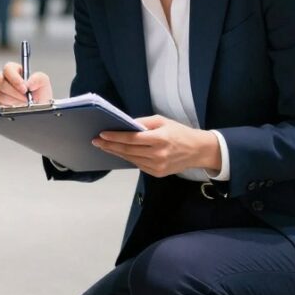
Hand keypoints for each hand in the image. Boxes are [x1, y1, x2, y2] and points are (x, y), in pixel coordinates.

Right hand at [0, 62, 52, 106]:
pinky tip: (19, 107)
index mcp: (15, 71)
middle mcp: (6, 80)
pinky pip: (0, 105)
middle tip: (26, 97)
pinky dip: (11, 107)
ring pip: (0, 94)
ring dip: (14, 100)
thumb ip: (38, 78)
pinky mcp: (0, 103)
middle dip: (14, 91)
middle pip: (0, 80)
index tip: (24, 88)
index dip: (14, 78)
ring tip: (25, 103)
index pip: (8, 68)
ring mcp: (1, 91)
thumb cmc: (40, 94)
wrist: (40, 108)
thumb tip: (28, 83)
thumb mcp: (43, 82)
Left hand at [93, 115, 221, 177]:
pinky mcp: (157, 173)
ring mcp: (158, 166)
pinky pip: (138, 165)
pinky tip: (119, 152)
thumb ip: (144, 123)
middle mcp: (158, 154)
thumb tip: (125, 124)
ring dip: (116, 152)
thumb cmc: (179, 132)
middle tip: (96, 141)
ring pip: (131, 159)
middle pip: (128, 150)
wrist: (198, 151)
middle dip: (110, 145)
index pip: (132, 138)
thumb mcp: (163, 121)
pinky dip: (128, 158)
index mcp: (160, 139)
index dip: (115, 137)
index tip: (102, 134)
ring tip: (104, 146)